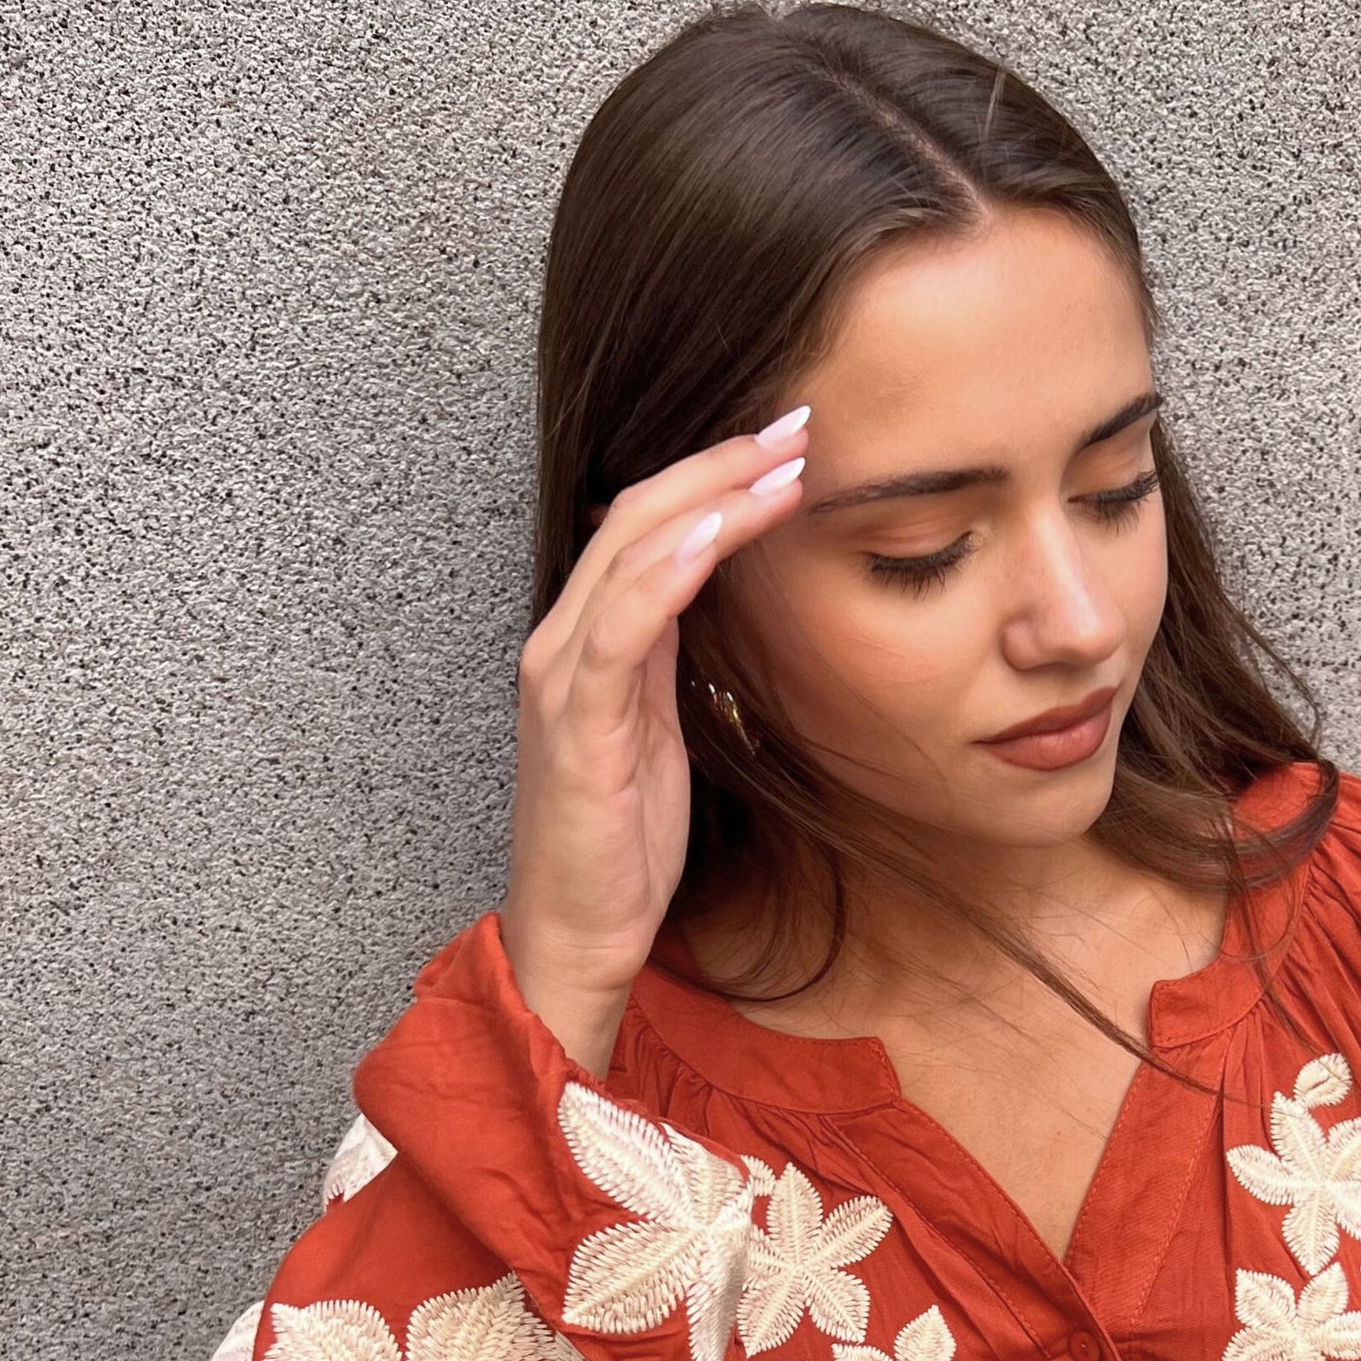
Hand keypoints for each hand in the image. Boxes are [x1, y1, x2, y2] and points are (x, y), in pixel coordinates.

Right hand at [499, 407, 812, 1061]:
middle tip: (797, 426)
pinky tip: (718, 536)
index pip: (647, 524)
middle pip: (637, 515)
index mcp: (587, 641)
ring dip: (713, 500)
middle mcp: (563, 642)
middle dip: (721, 464)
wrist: (579, 934)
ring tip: (782, 466)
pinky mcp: (578, 724)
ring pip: (631, 553)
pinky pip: (620, 627)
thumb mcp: (661, 730)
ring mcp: (563, 678)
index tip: (788, 443)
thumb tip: (717, 594)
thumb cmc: (622, 843)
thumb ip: (673, 658)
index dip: (714, 475)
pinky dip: (669, 571)